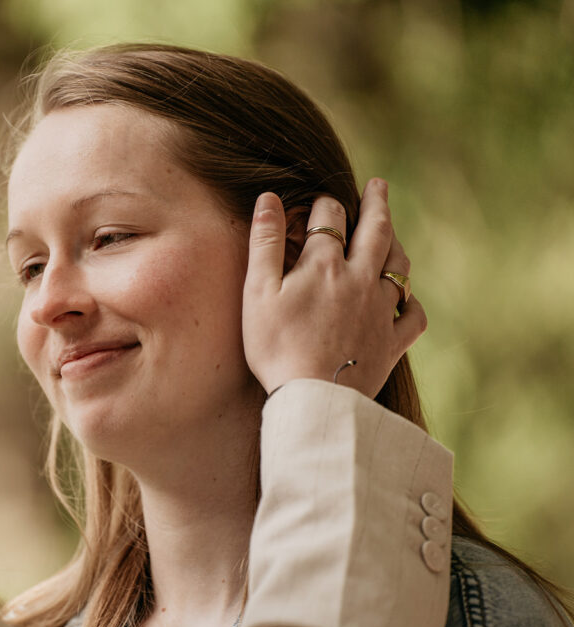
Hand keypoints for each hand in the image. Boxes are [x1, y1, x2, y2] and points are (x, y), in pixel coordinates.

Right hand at [242, 178, 426, 397]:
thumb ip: (264, 242)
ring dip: (396, 244)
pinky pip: (413, 317)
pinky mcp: (392, 343)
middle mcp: (360, 280)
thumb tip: (268, 198)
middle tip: (379, 185)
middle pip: (376, 231)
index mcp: (324, 264)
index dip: (324, 204)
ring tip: (393, 234)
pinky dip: (411, 303)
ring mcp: (381, 312)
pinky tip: (405, 300)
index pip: (329, 217)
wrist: (313, 398)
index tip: (321, 199)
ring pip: (399, 267)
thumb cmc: (276, 346)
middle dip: (377, 203)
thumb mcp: (257, 291)